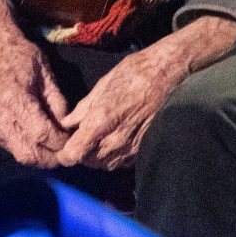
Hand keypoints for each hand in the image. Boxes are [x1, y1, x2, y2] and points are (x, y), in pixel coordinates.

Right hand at [0, 0, 70, 168]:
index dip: (60, 141)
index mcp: (16, 100)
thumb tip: (69, 124)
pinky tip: (44, 142)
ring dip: (42, 157)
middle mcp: (1, 119)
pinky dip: (31, 149)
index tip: (75, 140)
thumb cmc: (22, 57)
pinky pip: (14, 149)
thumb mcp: (46, 72)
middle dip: (52, 158)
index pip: (42, 133)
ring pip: (21, 155)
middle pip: (29, 153)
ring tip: (60, 149)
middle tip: (70, 153)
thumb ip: (57, 100)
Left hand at [56, 15, 235, 170]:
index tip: (66, 144)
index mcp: (100, 122)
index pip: (73, 155)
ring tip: (100, 136)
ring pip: (103, 164)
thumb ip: (83, 108)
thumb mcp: (104, 84)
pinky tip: (116, 138)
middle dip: (81, 151)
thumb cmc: (136, 72)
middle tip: (83, 135)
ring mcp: (130, 149)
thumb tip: (68, 123)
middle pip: (87, 162)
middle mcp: (114, 141)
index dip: (65, 152)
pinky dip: (113, 155)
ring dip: (97, 155)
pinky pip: (120, 162)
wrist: (170, 73)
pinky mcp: (142, 150)